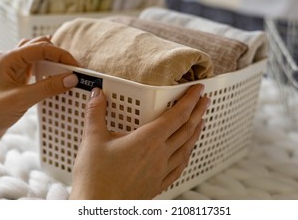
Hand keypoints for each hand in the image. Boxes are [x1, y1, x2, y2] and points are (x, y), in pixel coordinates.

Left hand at [0, 37, 78, 166]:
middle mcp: (10, 61)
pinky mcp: (16, 82)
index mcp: (9, 59)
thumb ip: (48, 87)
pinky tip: (54, 81)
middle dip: (58, 55)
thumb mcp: (22, 99)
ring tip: (65, 72)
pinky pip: (35, 70)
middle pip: (40, 47)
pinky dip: (47, 72)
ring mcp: (13, 71)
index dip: (61, 54)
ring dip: (52, 62)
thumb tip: (71, 78)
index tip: (76, 66)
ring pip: (37, 57)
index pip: (41, 48)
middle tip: (72, 69)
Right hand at [70, 84, 209, 199]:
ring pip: (186, 148)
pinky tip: (187, 153)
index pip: (177, 115)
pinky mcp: (157, 185)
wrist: (98, 209)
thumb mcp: (92, 140)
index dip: (190, 100)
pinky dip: (187, 155)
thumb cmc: (95, 178)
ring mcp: (161, 172)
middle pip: (187, 130)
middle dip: (198, 112)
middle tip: (205, 100)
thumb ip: (96, 113)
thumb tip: (97, 94)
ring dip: (196, 132)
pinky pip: (179, 167)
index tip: (198, 89)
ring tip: (201, 122)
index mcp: (148, 140)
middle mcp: (160, 155)